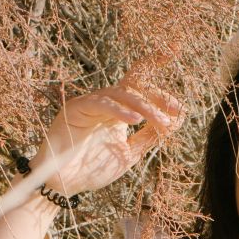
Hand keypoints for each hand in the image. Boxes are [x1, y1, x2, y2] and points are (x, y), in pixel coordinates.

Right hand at [29, 75, 183, 197]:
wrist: (63, 185)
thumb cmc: (92, 169)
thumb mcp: (130, 153)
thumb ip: (150, 137)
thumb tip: (175, 120)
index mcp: (117, 111)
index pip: (138, 85)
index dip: (154, 67)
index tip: (175, 53)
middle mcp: (105, 103)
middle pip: (134, 88)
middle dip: (156, 98)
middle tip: (174, 111)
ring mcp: (90, 104)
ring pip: (120, 95)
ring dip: (143, 107)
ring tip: (160, 121)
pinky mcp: (75, 109)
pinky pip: (100, 104)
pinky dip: (118, 111)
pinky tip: (134, 120)